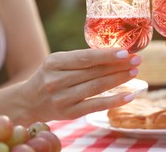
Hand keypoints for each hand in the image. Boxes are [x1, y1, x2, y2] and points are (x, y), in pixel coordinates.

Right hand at [18, 48, 140, 124]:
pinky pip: (96, 106)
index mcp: (54, 62)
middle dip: (118, 66)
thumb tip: (115, 53)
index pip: (85, 58)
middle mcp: (56, 80)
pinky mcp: (69, 113)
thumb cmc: (50, 76)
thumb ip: (81, 58)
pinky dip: (114, 101)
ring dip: (119, 80)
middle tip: (137, 60)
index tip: (125, 52)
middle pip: (93, 72)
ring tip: (134, 72)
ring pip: (96, 87)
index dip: (106, 55)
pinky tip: (129, 95)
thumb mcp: (58, 62)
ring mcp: (62, 98)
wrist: (29, 101)